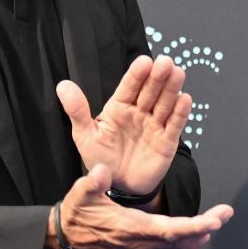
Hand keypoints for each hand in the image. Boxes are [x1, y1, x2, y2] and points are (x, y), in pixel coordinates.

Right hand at [49, 165, 232, 248]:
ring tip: (218, 219)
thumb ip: (92, 182)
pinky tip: (200, 235)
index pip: (167, 231)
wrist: (69, 235)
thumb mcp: (80, 193)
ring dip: (199, 235)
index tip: (212, 222)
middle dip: (205, 226)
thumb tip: (103, 171)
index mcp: (129, 228)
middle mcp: (138, 243)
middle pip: (179, 240)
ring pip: (177, 248)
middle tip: (225, 213)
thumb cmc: (77, 212)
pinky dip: (187, 243)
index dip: (192, 227)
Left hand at [57, 55, 188, 193]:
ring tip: (177, 73)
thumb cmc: (101, 158)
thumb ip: (77, 110)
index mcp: (119, 107)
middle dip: (158, 76)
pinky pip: (175, 125)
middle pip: (151, 91)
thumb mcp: (85, 135)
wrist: (118, 186)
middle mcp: (139, 112)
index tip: (144, 61)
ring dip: (172, 88)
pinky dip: (180, 112)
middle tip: (165, 62)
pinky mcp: (167, 141)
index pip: (130, 86)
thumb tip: (62, 85)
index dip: (137, 74)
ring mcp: (155, 125)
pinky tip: (185, 99)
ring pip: (165, 103)